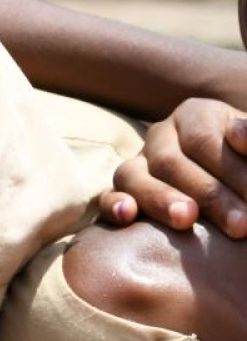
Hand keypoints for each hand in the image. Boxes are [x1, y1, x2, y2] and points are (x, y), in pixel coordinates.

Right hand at [99, 97, 246, 238]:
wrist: (238, 180)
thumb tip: (238, 134)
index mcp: (197, 115)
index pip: (204, 140)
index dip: (231, 170)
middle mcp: (161, 136)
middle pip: (170, 161)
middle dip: (208, 195)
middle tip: (241, 226)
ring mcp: (138, 163)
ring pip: (132, 176)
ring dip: (159, 199)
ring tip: (186, 220)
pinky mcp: (124, 192)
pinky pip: (107, 197)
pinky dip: (114, 205)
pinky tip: (128, 217)